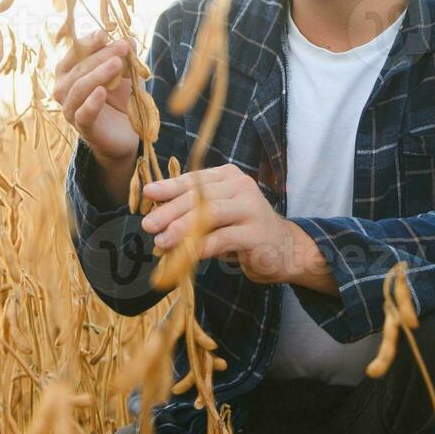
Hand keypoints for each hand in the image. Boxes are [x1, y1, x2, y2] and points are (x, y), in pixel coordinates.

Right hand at [53, 28, 139, 165]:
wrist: (124, 134)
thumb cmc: (119, 99)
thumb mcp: (124, 75)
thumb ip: (124, 59)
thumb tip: (129, 39)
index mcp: (70, 73)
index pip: (73, 54)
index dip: (87, 43)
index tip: (104, 34)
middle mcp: (64, 90)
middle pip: (78, 69)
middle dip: (100, 56)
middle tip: (121, 47)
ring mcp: (71, 110)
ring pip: (78, 89)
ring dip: (98, 74)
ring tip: (117, 63)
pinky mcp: (83, 128)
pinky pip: (83, 114)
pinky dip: (91, 103)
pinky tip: (102, 92)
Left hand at [140, 164, 309, 285]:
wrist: (285, 250)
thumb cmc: (244, 230)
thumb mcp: (217, 215)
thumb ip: (193, 212)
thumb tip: (155, 218)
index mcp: (229, 176)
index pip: (194, 180)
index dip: (170, 187)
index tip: (148, 194)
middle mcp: (241, 186)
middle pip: (199, 196)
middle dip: (170, 210)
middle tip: (148, 224)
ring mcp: (251, 208)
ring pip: (209, 215)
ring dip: (181, 229)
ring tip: (161, 241)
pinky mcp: (256, 233)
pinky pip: (222, 239)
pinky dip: (199, 248)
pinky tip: (183, 256)